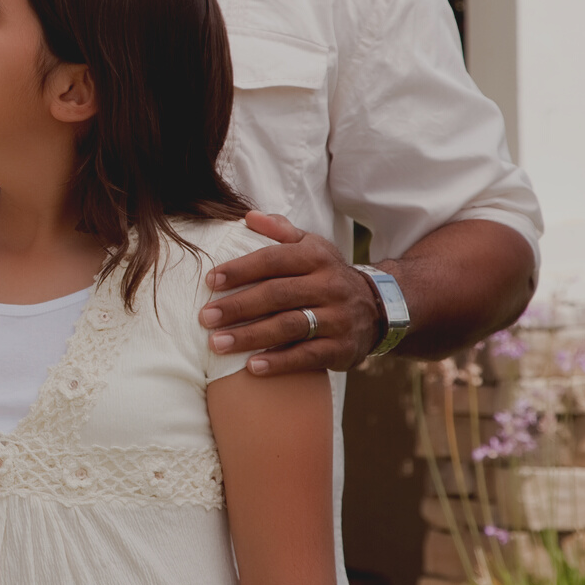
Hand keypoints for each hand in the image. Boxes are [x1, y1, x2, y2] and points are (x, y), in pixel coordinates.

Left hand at [199, 211, 381, 375]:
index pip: (273, 260)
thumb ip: (280, 231)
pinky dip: (279, 362)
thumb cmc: (326, 275)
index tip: (209, 282)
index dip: (240, 270)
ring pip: (290, 326)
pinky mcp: (343, 347)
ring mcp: (339, 318)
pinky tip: (251, 367)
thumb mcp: (311, 247)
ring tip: (217, 344)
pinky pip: (308, 356)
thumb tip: (249, 217)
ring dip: (250, 336)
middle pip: (277, 295)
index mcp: (317, 258)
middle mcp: (330, 286)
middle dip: (237, 307)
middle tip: (205, 317)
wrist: (379, 308)